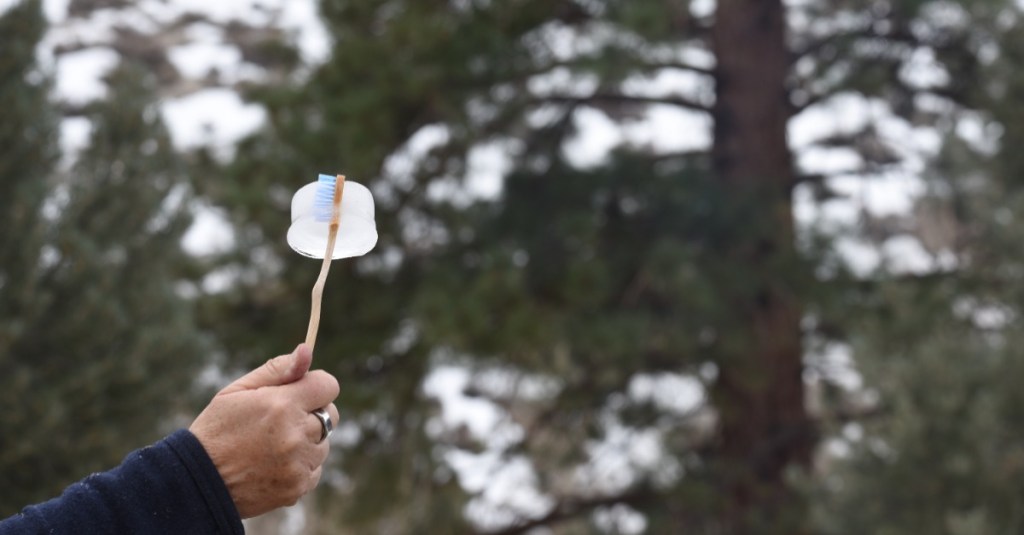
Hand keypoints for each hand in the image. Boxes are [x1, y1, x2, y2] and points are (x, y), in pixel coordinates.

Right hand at [189, 344, 339, 517]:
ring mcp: (298, 464)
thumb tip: (307, 350)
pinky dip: (301, 466)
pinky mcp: (298, 487)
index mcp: (282, 405)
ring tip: (272, 445)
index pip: (328, 385)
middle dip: (311, 413)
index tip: (301, 392)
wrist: (199, 483)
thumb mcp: (238, 391)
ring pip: (323, 444)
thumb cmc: (217, 429)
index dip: (315, 386)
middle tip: (282, 420)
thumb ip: (277, 369)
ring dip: (307, 441)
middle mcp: (295, 434)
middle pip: (330, 415)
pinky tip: (273, 465)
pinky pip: (315, 469)